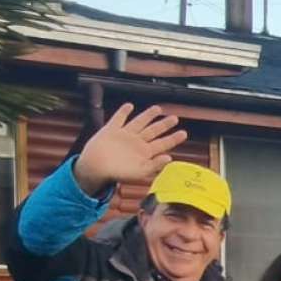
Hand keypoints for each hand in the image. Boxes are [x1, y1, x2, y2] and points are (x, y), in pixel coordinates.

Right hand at [73, 103, 187, 194]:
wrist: (96, 168)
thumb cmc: (118, 173)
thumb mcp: (140, 172)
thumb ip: (155, 165)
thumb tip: (170, 158)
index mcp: (145, 153)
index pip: (163, 144)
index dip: (173, 138)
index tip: (184, 133)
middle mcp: (136, 142)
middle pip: (153, 131)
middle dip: (164, 125)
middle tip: (175, 118)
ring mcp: (124, 135)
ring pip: (139, 122)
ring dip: (148, 115)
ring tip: (158, 109)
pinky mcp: (111, 130)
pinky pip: (118, 119)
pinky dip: (123, 112)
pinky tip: (129, 106)